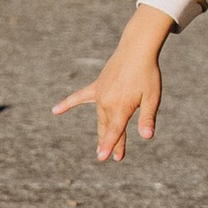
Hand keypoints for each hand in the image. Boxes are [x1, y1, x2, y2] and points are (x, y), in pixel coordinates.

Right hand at [54, 5, 170, 163]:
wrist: (137, 49)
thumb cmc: (148, 74)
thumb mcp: (152, 97)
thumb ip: (148, 118)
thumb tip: (147, 137)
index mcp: (121, 107)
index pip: (114, 132)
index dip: (110, 146)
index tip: (104, 158)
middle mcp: (106, 103)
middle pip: (108, 128)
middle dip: (112, 143)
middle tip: (118, 158)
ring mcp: (99, 94)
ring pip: (100, 118)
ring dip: (103, 131)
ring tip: (103, 147)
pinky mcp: (96, 86)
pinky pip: (79, 97)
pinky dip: (68, 104)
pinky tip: (55, 111)